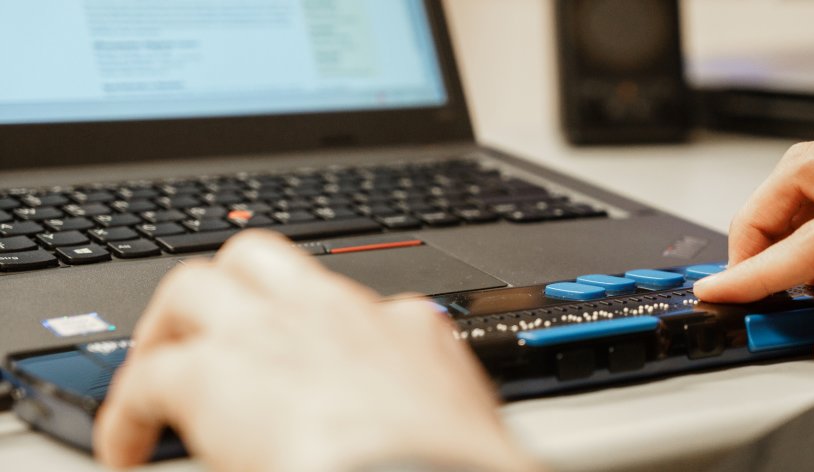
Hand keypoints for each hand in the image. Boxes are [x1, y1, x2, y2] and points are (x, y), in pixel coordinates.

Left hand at [94, 230, 541, 470]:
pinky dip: (127, 412)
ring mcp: (274, 331)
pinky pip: (146, 377)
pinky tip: (127, 447)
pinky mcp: (217, 372)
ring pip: (195, 284)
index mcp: (402, 328)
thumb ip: (440, 395)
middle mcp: (334, 312)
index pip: (351, 305)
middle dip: (228, 290)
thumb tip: (439, 416)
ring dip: (169, 327)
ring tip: (157, 376)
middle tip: (211, 339)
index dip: (313, 335)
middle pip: (261, 258)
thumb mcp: (461, 416)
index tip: (299, 368)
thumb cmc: (451, 461)